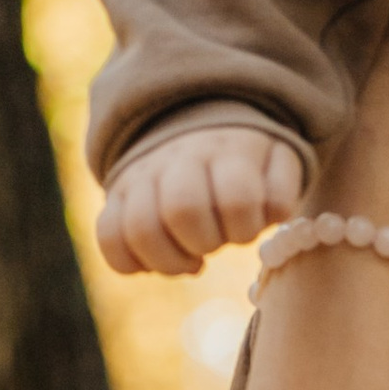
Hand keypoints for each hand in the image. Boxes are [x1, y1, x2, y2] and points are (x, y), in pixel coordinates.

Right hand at [97, 124, 307, 276]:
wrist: (197, 126)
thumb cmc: (248, 163)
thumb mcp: (278, 162)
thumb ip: (281, 190)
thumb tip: (269, 215)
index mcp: (228, 150)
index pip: (236, 198)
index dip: (245, 228)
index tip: (245, 231)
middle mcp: (179, 158)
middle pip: (182, 210)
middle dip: (205, 242)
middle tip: (214, 243)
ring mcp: (142, 177)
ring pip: (139, 229)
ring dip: (169, 261)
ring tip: (189, 260)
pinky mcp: (116, 197)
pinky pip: (107, 237)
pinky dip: (130, 263)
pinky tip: (157, 261)